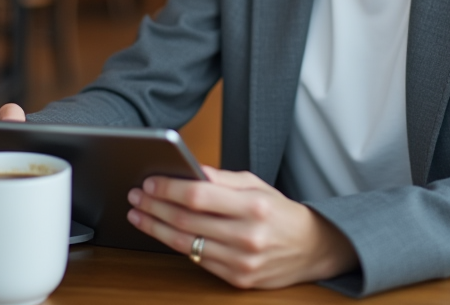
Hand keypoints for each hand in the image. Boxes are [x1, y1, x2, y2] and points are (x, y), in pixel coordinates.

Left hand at [126, 166, 357, 288]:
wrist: (313, 249)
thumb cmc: (281, 213)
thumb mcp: (257, 186)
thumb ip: (222, 180)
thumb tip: (189, 171)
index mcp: (253, 207)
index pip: (198, 196)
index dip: (168, 189)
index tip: (149, 182)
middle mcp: (247, 236)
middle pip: (186, 220)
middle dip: (154, 207)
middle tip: (136, 197)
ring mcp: (241, 262)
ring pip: (186, 244)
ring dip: (156, 228)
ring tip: (139, 214)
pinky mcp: (237, 279)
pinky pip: (198, 260)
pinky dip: (177, 244)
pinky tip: (163, 232)